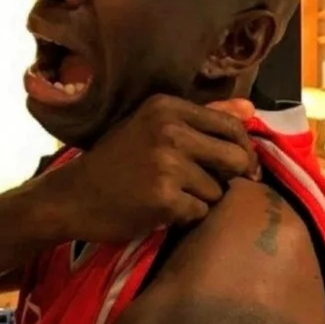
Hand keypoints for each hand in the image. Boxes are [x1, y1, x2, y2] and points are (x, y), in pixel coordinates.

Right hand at [33, 95, 259, 242]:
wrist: (73, 196)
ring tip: (172, 196)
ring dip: (202, 199)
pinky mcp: (164, 198)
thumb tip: (251, 108)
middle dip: (232, 177)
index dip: (242, 149)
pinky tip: (162, 210)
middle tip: (213, 186)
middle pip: (235, 157)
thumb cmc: (117, 162)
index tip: (239, 166)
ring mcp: (167, 164)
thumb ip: (204, 116)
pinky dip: (186, 216)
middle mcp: (169, 130)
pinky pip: (200, 211)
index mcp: (168, 107)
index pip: (231, 125)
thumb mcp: (154, 127)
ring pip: (218, 189)